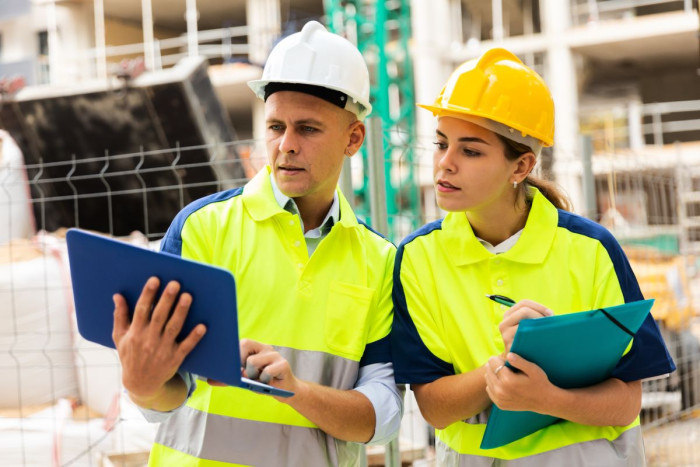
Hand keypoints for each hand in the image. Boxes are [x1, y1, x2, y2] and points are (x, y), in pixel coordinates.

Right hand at [112, 277, 205, 404]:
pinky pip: (186, 346)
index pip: (141, 310)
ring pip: (173, 328)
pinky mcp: (175, 358)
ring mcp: (162, 349)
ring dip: (181, 312)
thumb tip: (117, 296)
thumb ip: (120, 316)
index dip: (148, 294)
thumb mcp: (120, 337)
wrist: (140, 383)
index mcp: (135, 333)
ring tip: (188, 296)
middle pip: (159, 316)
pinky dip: (194, 337)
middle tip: (175, 283)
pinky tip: (202, 326)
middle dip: (167, 299)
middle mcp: (148, 340)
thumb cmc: (130, 356)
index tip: (155, 280)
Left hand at [240, 338, 298, 398]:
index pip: (243, 342)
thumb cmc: (265, 384)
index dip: (236, 355)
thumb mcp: (248, 379)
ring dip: (253, 375)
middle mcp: (267, 348)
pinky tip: (269, 383)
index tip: (238, 368)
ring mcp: (276, 355)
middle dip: (242, 364)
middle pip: (245, 346)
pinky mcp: (283, 364)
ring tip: (261, 380)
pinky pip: (266, 372)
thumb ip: (239, 375)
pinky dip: (264, 381)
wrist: (286, 391)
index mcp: (258, 348)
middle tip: (251, 375)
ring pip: (252, 361)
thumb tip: (226, 376)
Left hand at [484, 353, 552, 412]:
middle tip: (508, 368)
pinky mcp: (499, 404)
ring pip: (488, 379)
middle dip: (495, 366)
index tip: (505, 360)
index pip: (492, 362)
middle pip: (488, 370)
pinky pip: (489, 389)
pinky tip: (505, 384)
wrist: (544, 401)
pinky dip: (494, 385)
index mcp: (508, 380)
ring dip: (494, 375)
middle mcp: (501, 391)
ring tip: (507, 375)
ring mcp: (499, 399)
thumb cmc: (539, 382)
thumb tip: (508, 355)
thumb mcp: (532, 369)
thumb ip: (519, 361)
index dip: (498, 358)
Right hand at [499, 300, 552, 353]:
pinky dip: (536, 336)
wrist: (521, 362)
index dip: (539, 306)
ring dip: (539, 324)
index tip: (551, 314)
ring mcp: (505, 335)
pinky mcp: (509, 346)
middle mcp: (503, 323)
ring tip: (548, 331)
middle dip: (540, 314)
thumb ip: (534, 316)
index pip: (524, 303)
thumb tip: (551, 315)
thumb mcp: (528, 326)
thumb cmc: (530, 341)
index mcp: (508, 315)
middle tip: (550, 323)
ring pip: (525, 322)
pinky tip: (544, 340)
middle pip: (524, 310)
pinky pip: (525, 336)